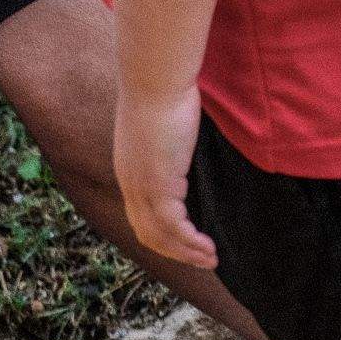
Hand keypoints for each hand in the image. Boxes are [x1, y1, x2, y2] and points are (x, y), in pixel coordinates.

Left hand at [114, 85, 216, 267]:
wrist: (155, 80)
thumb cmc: (165, 91)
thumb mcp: (164, 123)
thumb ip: (171, 140)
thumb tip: (186, 139)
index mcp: (129, 171)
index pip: (140, 215)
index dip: (162, 235)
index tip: (187, 242)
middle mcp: (130, 184)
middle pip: (146, 233)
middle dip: (174, 251)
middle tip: (201, 260)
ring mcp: (141, 187)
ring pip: (159, 235)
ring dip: (185, 252)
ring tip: (210, 259)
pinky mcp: (157, 185)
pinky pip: (172, 225)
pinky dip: (189, 242)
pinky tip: (208, 247)